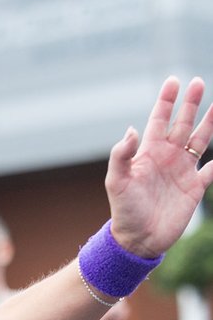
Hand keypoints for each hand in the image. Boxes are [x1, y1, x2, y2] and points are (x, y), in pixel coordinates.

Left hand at [105, 76, 212, 256]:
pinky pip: (211, 171)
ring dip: (209, 124)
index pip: (159, 120)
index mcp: (148, 153)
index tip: (174, 81)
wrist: (138, 238)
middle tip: (198, 82)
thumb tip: (132, 129)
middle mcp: (167, 158)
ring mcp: (182, 171)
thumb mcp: (117, 181)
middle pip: (182, 124)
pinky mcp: (195, 188)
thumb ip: (122, 155)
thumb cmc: (124, 209)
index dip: (166, 101)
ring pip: (200, 141)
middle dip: (190, 104)